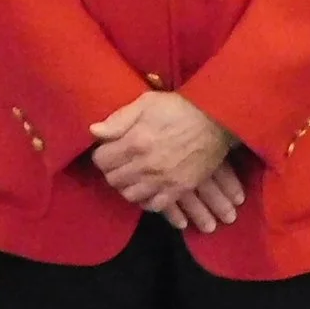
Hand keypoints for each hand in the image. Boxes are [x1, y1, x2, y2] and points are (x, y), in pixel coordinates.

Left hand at [89, 92, 238, 227]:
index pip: (101, 160)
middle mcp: (145, 165)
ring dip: (127, 186)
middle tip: (119, 163)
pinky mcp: (178, 189)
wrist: (215, 120)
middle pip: (113, 180)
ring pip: (130, 195)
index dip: (101, 155)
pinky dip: (146, 201)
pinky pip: (154, 205)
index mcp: (135, 142)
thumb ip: (119, 119)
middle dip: (112, 171)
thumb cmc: (179, 108)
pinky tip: (147, 190)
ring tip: (132, 176)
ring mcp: (162, 180)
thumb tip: (93, 131)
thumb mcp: (146, 103)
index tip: (108, 150)